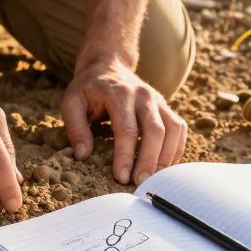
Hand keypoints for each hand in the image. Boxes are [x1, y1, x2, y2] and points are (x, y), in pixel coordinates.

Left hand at [61, 58, 187, 184]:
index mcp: (119, 94)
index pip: (127, 128)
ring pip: (173, 129)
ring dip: (166, 157)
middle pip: (155, 130)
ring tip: (154, 178)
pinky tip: (164, 165)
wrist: (108, 66)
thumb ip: (75, 127)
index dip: (125, 155)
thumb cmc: (88, 89)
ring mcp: (158, 100)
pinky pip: (179, 128)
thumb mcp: (71, 103)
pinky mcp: (166, 107)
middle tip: (141, 183)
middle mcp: (143, 95)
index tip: (121, 177)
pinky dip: (176, 149)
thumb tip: (82, 154)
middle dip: (149, 160)